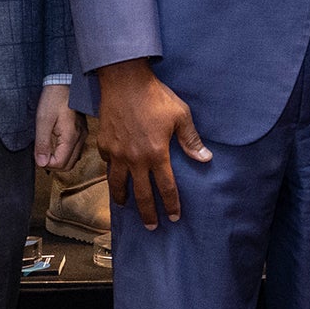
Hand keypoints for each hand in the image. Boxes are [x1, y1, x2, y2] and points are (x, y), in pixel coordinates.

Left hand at [35, 85, 80, 170]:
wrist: (64, 83)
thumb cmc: (53, 99)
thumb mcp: (43, 121)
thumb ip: (42, 143)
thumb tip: (41, 163)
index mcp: (71, 137)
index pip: (60, 164)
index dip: (46, 164)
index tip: (37, 156)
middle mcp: (80, 138)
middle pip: (68, 165)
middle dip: (53, 165)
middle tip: (41, 156)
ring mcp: (83, 135)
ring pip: (73, 159)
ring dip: (59, 160)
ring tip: (47, 151)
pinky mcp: (82, 132)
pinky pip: (75, 151)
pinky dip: (65, 154)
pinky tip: (55, 146)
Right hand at [94, 60, 211, 229]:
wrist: (124, 81)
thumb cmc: (155, 97)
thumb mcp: (180, 116)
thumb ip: (191, 140)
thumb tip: (205, 159)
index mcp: (156, 154)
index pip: (166, 188)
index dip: (171, 205)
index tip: (174, 217)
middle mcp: (135, 159)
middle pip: (141, 195)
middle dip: (147, 214)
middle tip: (151, 227)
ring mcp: (117, 154)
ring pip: (118, 184)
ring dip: (123, 199)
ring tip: (126, 206)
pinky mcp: (104, 145)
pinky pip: (108, 165)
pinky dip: (112, 173)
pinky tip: (115, 176)